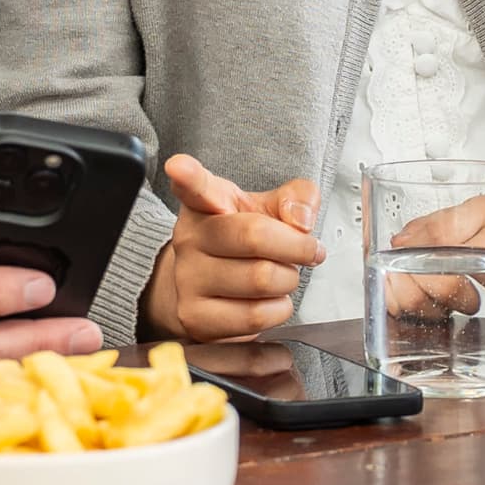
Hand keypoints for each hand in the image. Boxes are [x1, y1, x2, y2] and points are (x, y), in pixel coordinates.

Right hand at [142, 155, 323, 341]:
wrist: (209, 286)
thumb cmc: (244, 241)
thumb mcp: (271, 207)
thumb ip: (297, 199)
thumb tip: (301, 222)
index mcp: (205, 203)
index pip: (195, 187)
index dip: (187, 175)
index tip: (179, 166)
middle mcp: (189, 239)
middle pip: (255, 238)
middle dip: (297, 248)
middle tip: (305, 251)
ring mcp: (187, 280)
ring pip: (261, 281)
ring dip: (288, 281)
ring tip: (281, 277)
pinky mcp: (194, 318)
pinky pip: (255, 317)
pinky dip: (278, 310)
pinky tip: (269, 301)